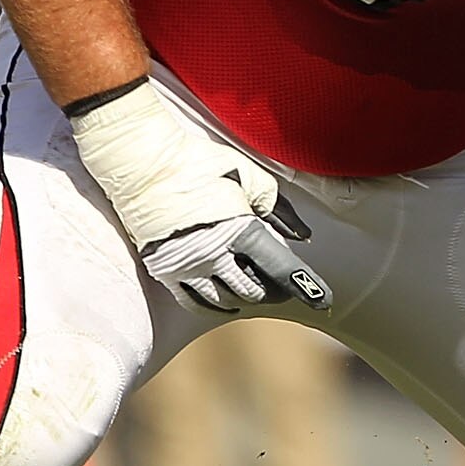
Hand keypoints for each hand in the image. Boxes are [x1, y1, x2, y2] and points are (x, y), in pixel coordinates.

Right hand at [65, 78, 328, 313]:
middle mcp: (214, 254)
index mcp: (240, 229)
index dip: (306, 287)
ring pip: (226, 300)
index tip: (324, 300)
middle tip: (282, 285)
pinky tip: (226, 302)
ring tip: (256, 290)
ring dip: (246, 298)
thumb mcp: (248, 176)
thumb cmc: (198, 162)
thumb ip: (279, 209)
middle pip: (255, 290)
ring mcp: (187, 266)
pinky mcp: (164, 269)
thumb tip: (302, 235)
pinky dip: (216, 305)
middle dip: (274, 290)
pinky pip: (194, 303)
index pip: (281, 269)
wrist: (140, 160)